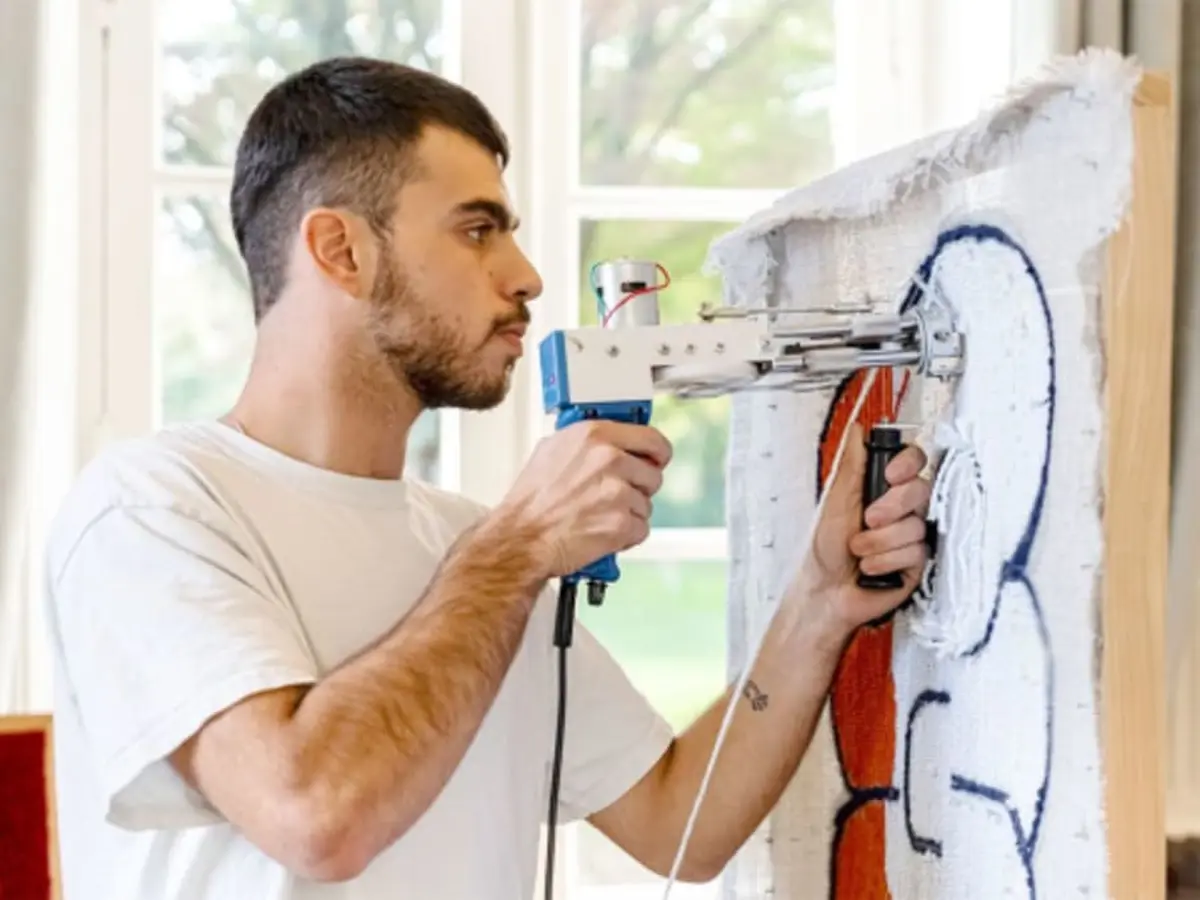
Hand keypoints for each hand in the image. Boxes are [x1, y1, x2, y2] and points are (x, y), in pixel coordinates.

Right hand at [495, 419, 672, 578]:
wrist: (520, 539)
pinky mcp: (621, 523)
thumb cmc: (530, 501)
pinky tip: (602, 532)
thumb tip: (607, 441)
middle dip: (638, 488)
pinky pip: (641, 529)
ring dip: (628, 514)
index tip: (656, 459)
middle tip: (614, 498)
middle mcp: (608, 459)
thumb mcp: (551, 451)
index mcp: (593, 436)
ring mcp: (617, 492)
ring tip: (598, 516)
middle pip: (653, 474)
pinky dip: (625, 536)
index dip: (657, 453)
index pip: (651, 438)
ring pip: (646, 504)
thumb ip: (586, 443)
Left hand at [793, 422, 931, 639]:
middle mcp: (901, 509)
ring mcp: (910, 535)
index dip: (908, 464)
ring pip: (915, 526)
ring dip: (879, 542)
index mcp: (882, 489)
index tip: (891, 474)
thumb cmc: (825, 547)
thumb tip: (857, 429)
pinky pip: (915, 552)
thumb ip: (852, 464)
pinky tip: (871, 567)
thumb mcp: (835, 499)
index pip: (913, 461)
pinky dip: (885, 561)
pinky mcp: (917, 562)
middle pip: (920, 490)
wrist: (826, 589)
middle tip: (867, 520)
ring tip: (859, 550)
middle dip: (890, 508)